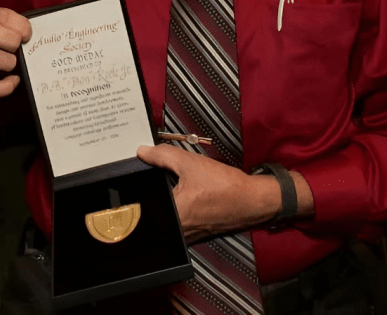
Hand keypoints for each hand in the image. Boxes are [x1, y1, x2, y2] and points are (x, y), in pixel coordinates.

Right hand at [0, 7, 30, 103]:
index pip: (0, 15)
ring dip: (8, 62)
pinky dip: (5, 86)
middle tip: (17, 49)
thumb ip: (8, 28)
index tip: (27, 35)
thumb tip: (30, 37)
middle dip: (11, 41)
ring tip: (11, 64)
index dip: (20, 25)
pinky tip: (12, 81)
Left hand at [137, 144, 278, 242]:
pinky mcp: (196, 234)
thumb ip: (163, 156)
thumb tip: (142, 152)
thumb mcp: (190, 163)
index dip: (135, 200)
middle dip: (150, 200)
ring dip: (163, 206)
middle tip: (148, 183)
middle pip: (154, 215)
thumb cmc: (225, 186)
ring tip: (163, 189)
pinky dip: (175, 211)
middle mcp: (179, 230)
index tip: (133, 187)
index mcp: (174, 215)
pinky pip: (177, 223)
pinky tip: (179, 197)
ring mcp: (188, 235)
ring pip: (166, 220)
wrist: (253, 200)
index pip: (144, 210)